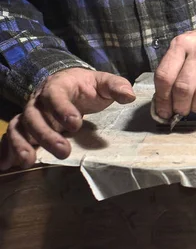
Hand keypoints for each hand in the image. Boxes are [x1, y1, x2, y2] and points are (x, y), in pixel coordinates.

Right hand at [0, 69, 135, 170]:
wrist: (70, 84)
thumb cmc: (88, 86)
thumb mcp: (104, 83)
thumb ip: (116, 87)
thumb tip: (129, 96)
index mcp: (59, 85)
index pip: (55, 95)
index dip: (62, 109)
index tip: (76, 124)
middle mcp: (39, 100)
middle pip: (35, 115)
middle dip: (46, 134)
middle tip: (63, 151)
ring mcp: (31, 113)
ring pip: (19, 127)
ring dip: (21, 144)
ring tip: (29, 161)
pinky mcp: (26, 127)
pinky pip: (11, 136)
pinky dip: (7, 149)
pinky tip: (6, 165)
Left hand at [153, 29, 195, 118]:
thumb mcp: (180, 52)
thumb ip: (170, 74)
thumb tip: (163, 106)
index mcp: (181, 44)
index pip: (165, 76)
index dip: (162, 99)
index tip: (163, 111)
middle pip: (184, 87)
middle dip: (179, 106)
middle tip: (180, 111)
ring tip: (194, 107)